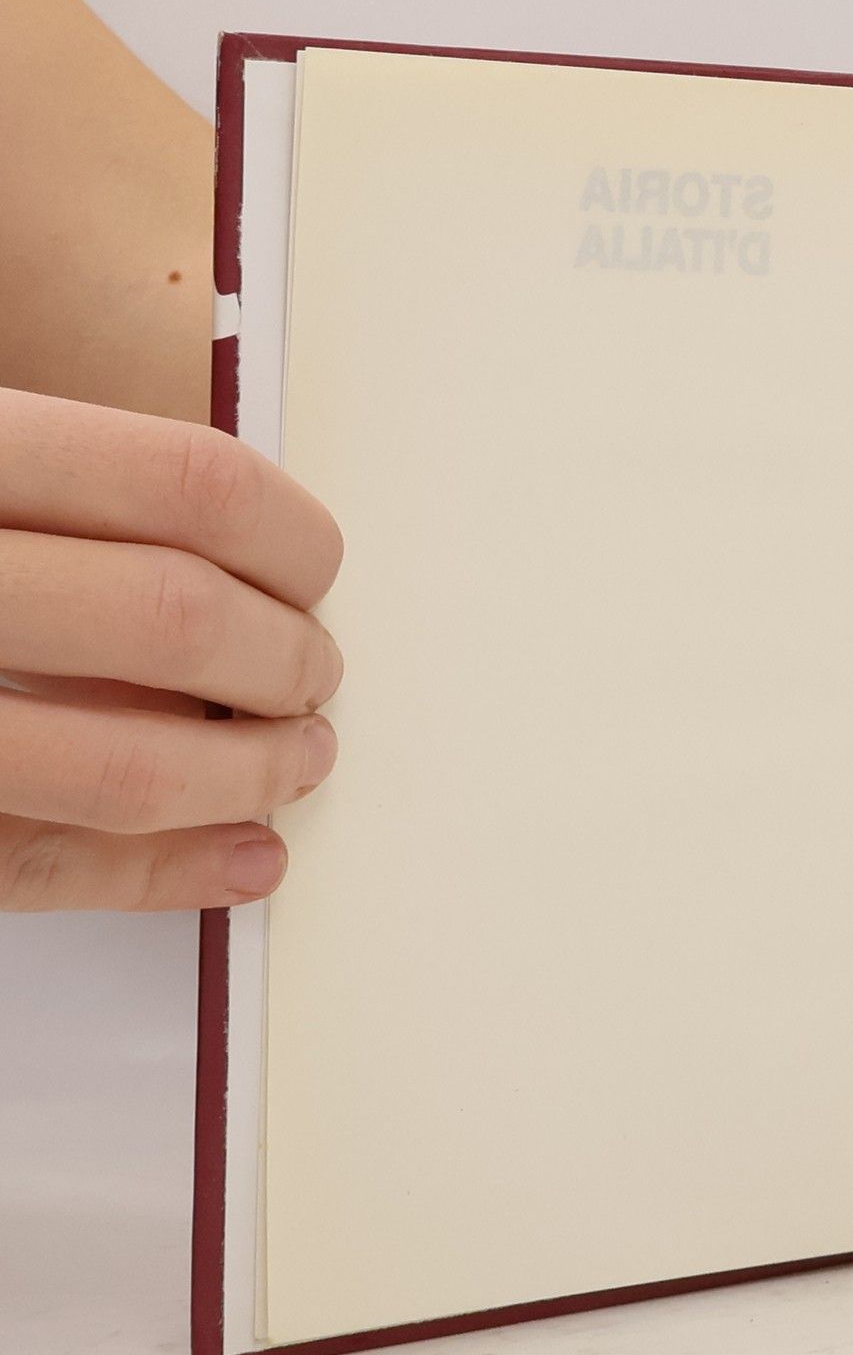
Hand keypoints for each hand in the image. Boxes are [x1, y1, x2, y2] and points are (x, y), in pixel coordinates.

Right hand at [0, 387, 342, 908]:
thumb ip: (64, 494)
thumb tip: (266, 563)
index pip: (184, 482)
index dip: (288, 538)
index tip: (314, 570)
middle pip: (173, 619)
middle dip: (283, 662)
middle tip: (311, 675)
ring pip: (122, 764)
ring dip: (249, 774)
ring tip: (293, 762)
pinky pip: (36, 864)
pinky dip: (164, 872)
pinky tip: (238, 854)